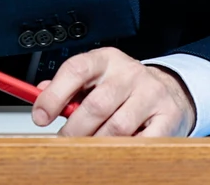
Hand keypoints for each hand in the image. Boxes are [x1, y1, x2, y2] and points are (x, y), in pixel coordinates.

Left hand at [32, 48, 193, 136]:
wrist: (169, 91)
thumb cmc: (125, 88)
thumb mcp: (96, 79)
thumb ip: (69, 87)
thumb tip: (40, 94)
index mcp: (107, 60)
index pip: (77, 69)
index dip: (54, 95)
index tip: (41, 117)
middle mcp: (130, 73)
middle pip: (96, 105)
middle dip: (74, 130)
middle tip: (66, 140)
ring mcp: (152, 93)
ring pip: (117, 127)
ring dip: (98, 142)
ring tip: (93, 144)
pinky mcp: (168, 115)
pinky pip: (142, 140)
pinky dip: (126, 149)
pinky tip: (119, 146)